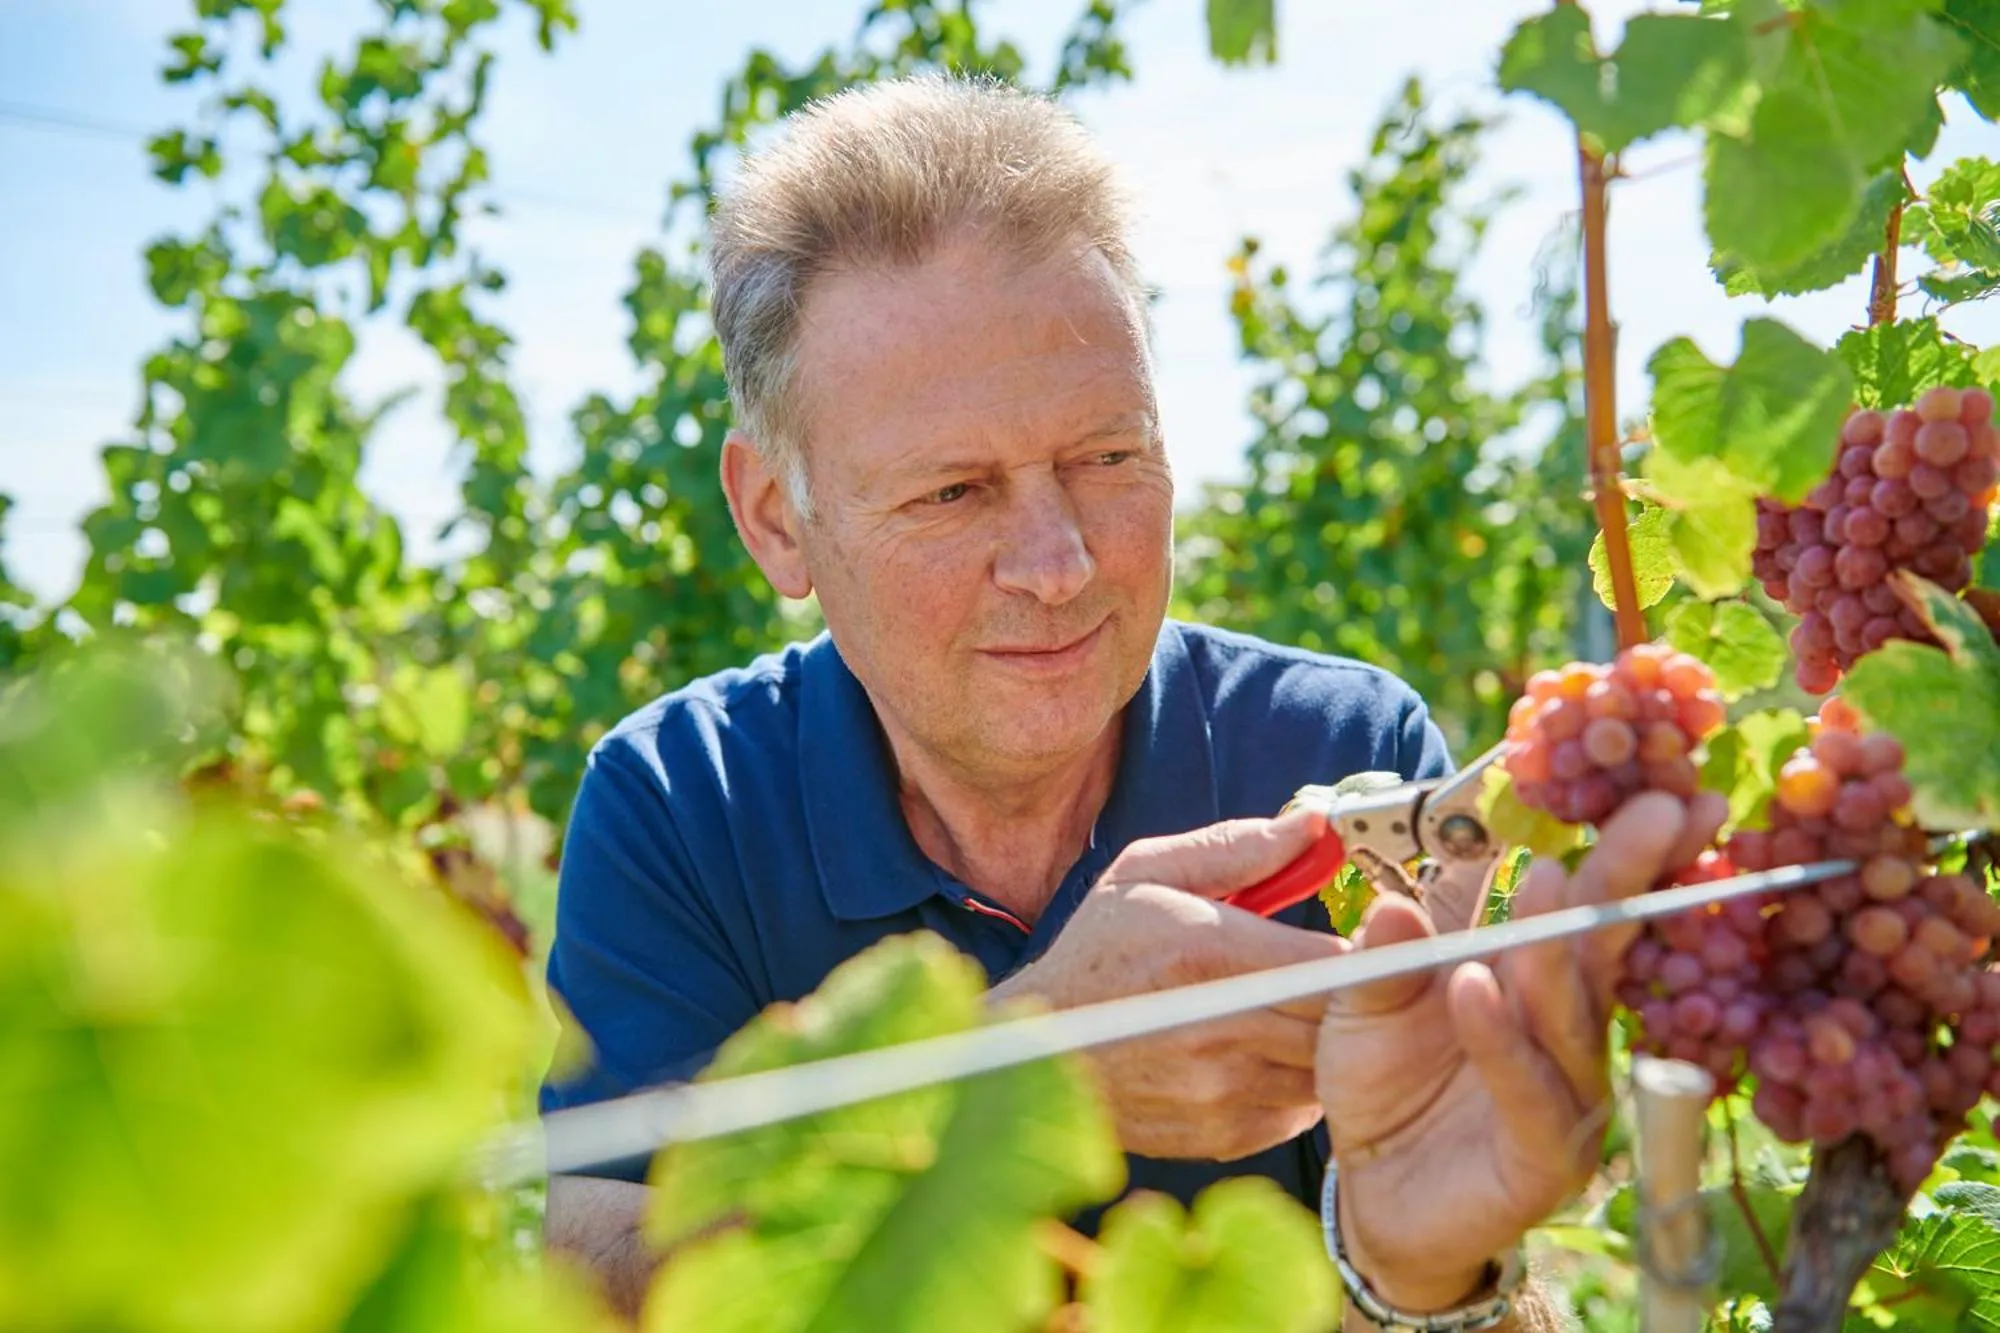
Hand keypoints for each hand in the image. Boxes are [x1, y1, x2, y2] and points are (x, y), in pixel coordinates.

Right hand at [990, 808, 1342, 1160]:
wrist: (1038, 1050)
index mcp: (1206, 950)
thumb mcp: (1149, 873)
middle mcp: (1220, 1026)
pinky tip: (1262, 1052)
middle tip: (1331, 973)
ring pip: (1327, 1069)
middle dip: (1350, 996)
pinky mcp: (1224, 1133)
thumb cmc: (1097, 952)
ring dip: (1323, 1041)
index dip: (1362, 948)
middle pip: (1343, 1020)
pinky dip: (1294, 1082)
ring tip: (1289, 1010)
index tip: (1359, 936)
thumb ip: (1237, 847)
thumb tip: (1313, 825)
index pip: (1336, 961)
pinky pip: (1299, 1111)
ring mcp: (1223, 1089)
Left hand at [1317, 790, 1729, 1311]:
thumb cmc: (1385, 1086)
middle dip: (1629, 875)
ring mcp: (1566, 1097)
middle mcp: (1568, 1033)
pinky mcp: (1544, 1157)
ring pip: (1572, 1014)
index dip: (1625, 852)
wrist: (1375, 1197)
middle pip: (1603, 947)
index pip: (1589, 908)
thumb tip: (1395, 903)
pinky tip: (1474, 988)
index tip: (1661, 790)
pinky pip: (1528, 1090)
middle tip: (1656, 811)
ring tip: (1540, 880)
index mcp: (1537, 983)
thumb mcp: (1363, 1006)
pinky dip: (1499, 1037)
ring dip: (1552, 948)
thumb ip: (1382, 957)